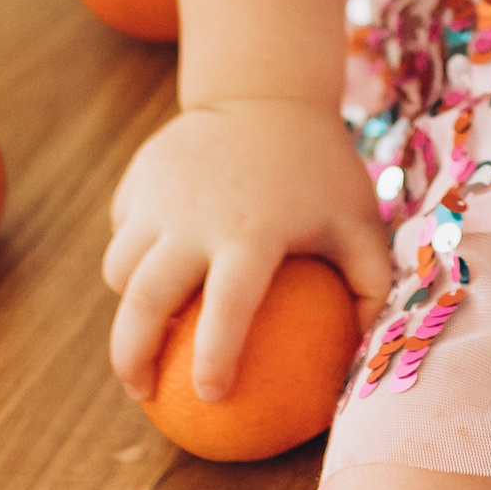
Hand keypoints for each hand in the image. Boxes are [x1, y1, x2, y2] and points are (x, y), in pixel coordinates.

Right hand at [103, 96, 393, 402]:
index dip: (213, 361)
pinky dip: (130, 261)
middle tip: (141, 392)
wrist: (268, 90)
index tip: (210, 399)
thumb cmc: (322, 169)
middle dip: (129, 357)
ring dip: (128, 310)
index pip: (226, 312)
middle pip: (143, 301)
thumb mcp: (360, 222)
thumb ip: (369, 286)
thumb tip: (366, 357)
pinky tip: (148, 279)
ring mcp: (158, 196)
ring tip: (142, 338)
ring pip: (121, 269)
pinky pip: (123, 234)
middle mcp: (194, 217)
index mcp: (251, 233)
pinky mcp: (138, 178)